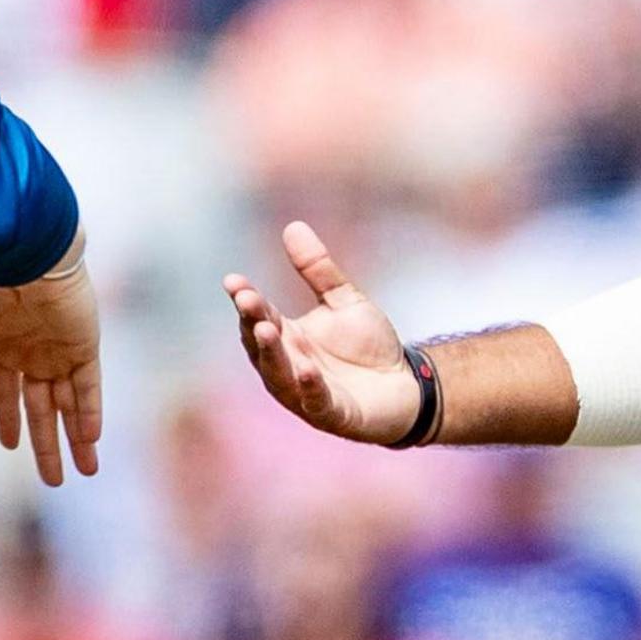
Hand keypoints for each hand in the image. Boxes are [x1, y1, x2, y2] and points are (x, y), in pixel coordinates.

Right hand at [0, 235, 103, 485]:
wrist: (27, 251)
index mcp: (3, 348)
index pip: (6, 394)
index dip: (9, 419)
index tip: (11, 447)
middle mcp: (34, 354)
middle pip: (42, 409)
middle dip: (47, 444)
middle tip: (53, 479)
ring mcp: (61, 352)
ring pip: (70, 405)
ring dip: (76, 438)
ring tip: (83, 471)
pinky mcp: (84, 346)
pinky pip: (90, 387)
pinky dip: (91, 413)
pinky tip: (92, 440)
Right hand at [222, 222, 425, 445]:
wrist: (406, 386)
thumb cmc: (369, 347)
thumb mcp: (344, 301)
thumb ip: (318, 270)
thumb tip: (293, 225)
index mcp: (287, 338)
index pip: (260, 316)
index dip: (246, 300)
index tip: (233, 280)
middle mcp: (288, 366)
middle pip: (262, 345)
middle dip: (253, 322)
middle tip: (246, 298)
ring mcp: (306, 393)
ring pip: (279, 376)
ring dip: (271, 354)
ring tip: (267, 329)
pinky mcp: (333, 414)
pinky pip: (315, 402)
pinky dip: (309, 388)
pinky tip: (306, 369)